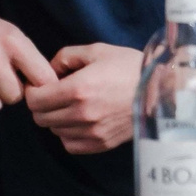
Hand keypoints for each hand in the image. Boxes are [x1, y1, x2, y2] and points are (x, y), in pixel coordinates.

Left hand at [28, 42, 144, 154]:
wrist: (162, 90)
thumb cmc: (131, 68)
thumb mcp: (98, 51)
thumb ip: (67, 56)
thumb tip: (49, 70)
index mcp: (78, 89)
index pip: (34, 100)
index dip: (33, 92)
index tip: (42, 87)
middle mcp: (82, 113)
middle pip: (40, 118)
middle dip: (43, 106)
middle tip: (55, 96)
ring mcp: (92, 131)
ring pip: (54, 131)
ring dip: (57, 120)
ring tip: (72, 107)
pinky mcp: (101, 143)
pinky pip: (69, 144)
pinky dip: (69, 134)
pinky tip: (81, 122)